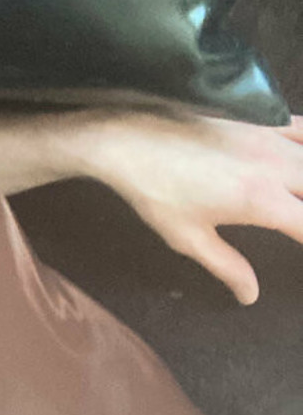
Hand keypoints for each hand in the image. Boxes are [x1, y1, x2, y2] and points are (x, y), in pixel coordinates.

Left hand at [77, 112, 302, 303]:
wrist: (128, 140)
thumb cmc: (154, 191)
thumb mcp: (188, 238)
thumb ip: (226, 267)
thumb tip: (250, 295)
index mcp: (261, 201)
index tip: (301, 246)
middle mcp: (275, 166)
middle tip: (300, 225)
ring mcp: (269, 137)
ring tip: (301, 199)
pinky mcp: (257, 119)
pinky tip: (302, 159)